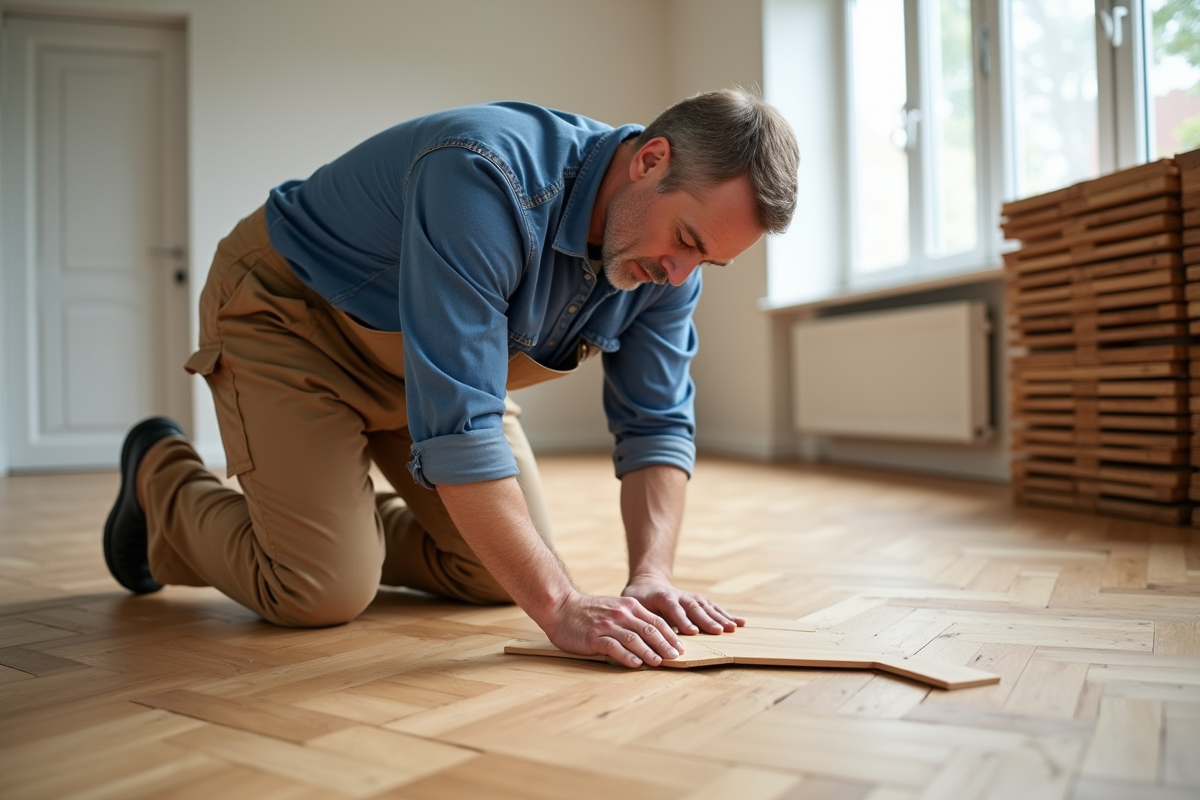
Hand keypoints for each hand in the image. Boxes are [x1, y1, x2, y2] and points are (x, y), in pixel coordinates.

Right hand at [545, 590, 685, 668]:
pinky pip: (614, 647)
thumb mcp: (615, 607)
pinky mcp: (594, 637)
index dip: (670, 635)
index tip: (680, 648)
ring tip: (659, 662)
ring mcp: (607, 625)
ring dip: (648, 652)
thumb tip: (654, 636)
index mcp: (629, 606)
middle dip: (665, 645)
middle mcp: (621, 614)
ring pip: (634, 639)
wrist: (561, 607)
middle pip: (648, 630)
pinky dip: (626, 656)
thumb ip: (632, 619)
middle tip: (676, 657)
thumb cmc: (589, 611)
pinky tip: (635, 664)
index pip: (655, 621)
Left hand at [622, 575, 745, 635]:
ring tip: (733, 628)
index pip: (673, 609)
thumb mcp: (633, 605)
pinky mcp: (700, 601)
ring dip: (720, 618)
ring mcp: (691, 597)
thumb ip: (640, 619)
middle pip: (694, 607)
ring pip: (707, 607)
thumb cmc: (639, 599)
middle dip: (706, 620)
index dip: (682, 620)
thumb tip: (642, 638)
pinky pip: (714, 608)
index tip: (692, 632)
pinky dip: (727, 614)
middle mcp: (680, 596)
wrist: (649, 583)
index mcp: (662, 597)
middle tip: (718, 631)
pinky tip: (741, 622)